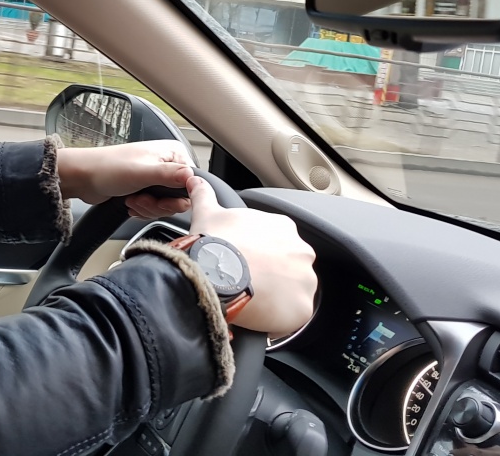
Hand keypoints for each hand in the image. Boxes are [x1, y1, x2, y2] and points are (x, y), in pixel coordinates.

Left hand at [56, 140, 193, 214]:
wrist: (83, 178)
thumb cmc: (108, 168)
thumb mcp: (143, 172)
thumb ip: (170, 175)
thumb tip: (193, 177)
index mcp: (173, 154)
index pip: (192, 183)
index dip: (177, 197)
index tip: (160, 200)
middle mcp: (167, 164)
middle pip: (179, 198)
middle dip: (158, 204)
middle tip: (142, 199)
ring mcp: (156, 178)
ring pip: (165, 206)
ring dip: (148, 208)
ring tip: (132, 199)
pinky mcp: (146, 190)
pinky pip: (154, 209)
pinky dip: (142, 210)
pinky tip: (130, 203)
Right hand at [186, 175, 317, 337]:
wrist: (214, 273)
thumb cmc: (213, 243)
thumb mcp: (207, 213)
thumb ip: (204, 194)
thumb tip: (195, 179)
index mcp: (284, 228)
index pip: (277, 245)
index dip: (259, 257)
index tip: (244, 264)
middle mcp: (302, 252)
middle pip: (289, 269)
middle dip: (272, 278)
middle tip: (246, 285)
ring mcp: (305, 281)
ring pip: (292, 293)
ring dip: (276, 299)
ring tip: (250, 304)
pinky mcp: (302, 308)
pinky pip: (292, 318)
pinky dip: (278, 321)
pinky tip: (258, 319)